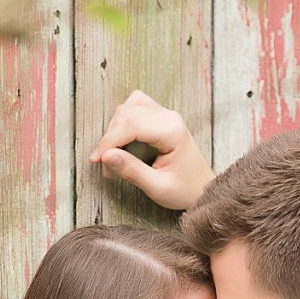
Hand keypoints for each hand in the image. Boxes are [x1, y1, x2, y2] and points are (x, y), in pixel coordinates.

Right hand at [88, 91, 213, 210]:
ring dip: (115, 130)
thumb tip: (106, 155)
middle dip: (110, 138)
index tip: (97, 160)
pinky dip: (123, 124)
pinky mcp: (161, 118)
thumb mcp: (157, 187)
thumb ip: (131, 170)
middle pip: (126, 113)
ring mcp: (165, 115)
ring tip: (114, 156)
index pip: (130, 125)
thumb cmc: (185, 190)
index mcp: (171, 131)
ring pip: (128, 108)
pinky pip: (135, 109)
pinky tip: (123, 143)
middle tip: (107, 166)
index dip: (108, 141)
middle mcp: (169, 117)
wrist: (202, 188)